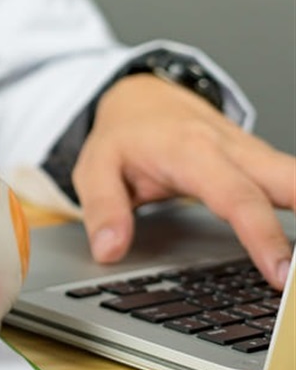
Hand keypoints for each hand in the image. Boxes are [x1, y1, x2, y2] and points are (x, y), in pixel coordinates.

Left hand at [73, 74, 294, 289]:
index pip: (237, 198)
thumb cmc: (122, 135)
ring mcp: (252, 154)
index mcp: (192, 152)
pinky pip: (293, 184)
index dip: (262, 236)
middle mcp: (232, 150)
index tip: (280, 272)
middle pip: (290, 182)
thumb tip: (109, 249)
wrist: (141, 97)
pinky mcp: (261, 161)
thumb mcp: (95, 168)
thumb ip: (103, 209)